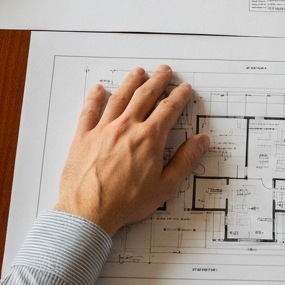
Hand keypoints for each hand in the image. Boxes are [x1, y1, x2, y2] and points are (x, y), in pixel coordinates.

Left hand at [54, 65, 210, 235]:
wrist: (89, 213)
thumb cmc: (126, 203)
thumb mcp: (165, 186)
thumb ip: (185, 160)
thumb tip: (201, 142)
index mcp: (149, 138)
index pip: (168, 109)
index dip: (179, 96)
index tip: (184, 88)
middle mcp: (126, 127)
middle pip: (145, 96)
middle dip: (157, 81)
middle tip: (164, 71)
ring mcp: (103, 130)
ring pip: (119, 98)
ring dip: (131, 82)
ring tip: (138, 72)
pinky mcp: (83, 137)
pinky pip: (89, 111)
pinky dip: (94, 98)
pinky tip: (98, 89)